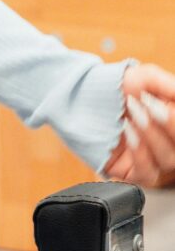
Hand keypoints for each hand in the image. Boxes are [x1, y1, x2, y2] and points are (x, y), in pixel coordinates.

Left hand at [99, 62, 174, 188]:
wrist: (83, 95)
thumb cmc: (117, 87)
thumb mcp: (147, 77)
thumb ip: (169, 85)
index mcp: (171, 124)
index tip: (162, 102)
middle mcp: (166, 142)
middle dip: (169, 125)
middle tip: (150, 105)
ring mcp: (151, 158)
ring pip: (168, 160)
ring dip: (151, 135)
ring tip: (133, 114)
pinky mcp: (131, 171)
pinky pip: (146, 173)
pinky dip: (140, 152)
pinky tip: (127, 131)